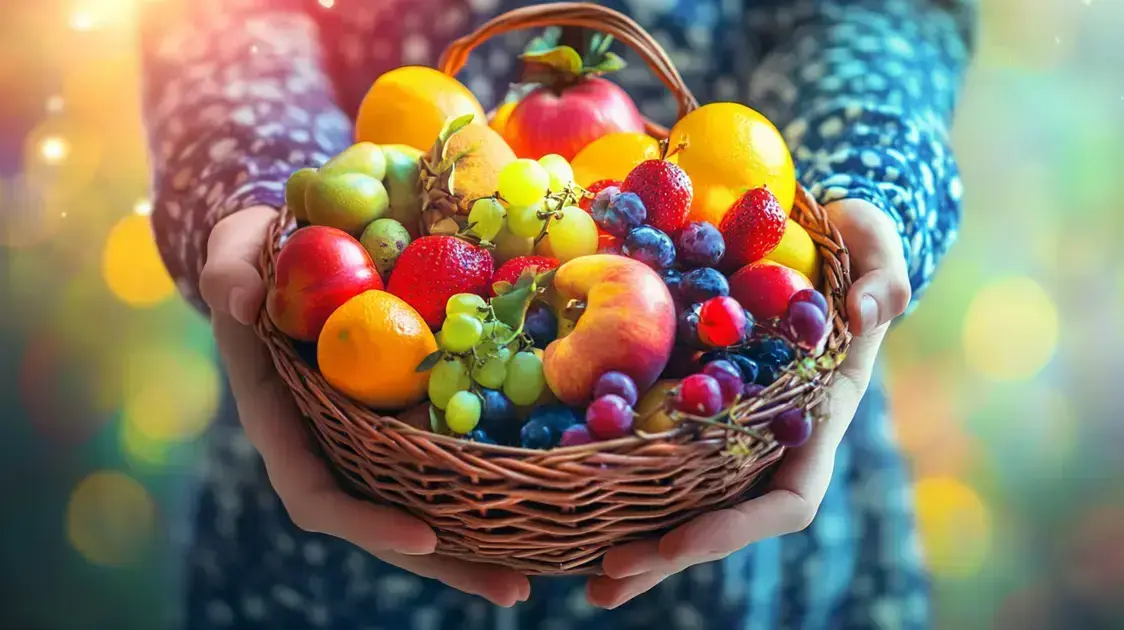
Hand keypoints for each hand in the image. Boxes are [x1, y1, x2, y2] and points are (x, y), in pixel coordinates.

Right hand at [202, 207, 530, 606]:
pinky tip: (537, 504)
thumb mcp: (233, 250)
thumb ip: (229, 272)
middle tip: (512, 589)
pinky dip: (485, 490)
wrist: (286, 252)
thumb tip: (239, 300)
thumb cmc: (255, 254)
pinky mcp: (401, 417)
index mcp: (282, 424)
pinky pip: (442, 465)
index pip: (316, 495)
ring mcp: (366, 438)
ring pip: (419, 507)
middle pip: (381, 523)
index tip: (426, 536)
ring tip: (534, 577)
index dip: (366, 525)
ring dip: (475, 546)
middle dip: (443, 563)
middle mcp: (327, 444)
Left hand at [586, 199, 911, 607]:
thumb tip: (866, 314)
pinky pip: (661, 454)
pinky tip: (578, 499)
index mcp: (818, 421)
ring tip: (588, 578)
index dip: (737, 528)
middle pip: (724, 520)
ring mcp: (734, 428)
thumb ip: (886, 280)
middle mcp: (773, 439)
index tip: (679, 541)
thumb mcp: (880, 250)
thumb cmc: (858, 248)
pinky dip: (623, 482)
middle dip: (667, 555)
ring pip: (686, 501)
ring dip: (639, 539)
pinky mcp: (697, 404)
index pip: (790, 499)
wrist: (822, 239)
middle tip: (604, 582)